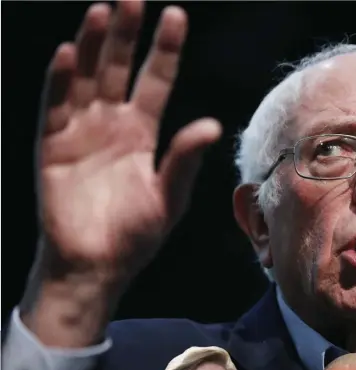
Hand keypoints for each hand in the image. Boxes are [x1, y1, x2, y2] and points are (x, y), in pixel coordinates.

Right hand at [37, 0, 220, 280]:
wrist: (96, 266)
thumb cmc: (135, 235)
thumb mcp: (170, 197)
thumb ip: (185, 160)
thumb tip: (211, 125)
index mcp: (142, 133)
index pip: (155, 80)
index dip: (164, 50)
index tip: (175, 15)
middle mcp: (112, 125)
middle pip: (120, 70)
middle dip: (127, 35)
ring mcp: (81, 132)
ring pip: (88, 79)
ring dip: (94, 46)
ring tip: (105, 11)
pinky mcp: (53, 146)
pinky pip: (56, 107)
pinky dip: (61, 81)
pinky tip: (71, 54)